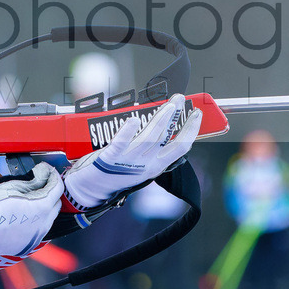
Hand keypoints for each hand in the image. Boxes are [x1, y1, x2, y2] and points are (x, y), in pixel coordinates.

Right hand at [0, 162, 61, 257]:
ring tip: (29, 200)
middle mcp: (43, 225)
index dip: (53, 176)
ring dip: (44, 209)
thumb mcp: (12, 185)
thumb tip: (44, 172)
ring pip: (48, 220)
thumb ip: (33, 180)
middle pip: (55, 204)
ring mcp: (35, 237)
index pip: (58, 188)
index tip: (47, 171)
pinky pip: (37, 232)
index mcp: (41, 207)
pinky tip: (22, 217)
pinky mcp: (26, 246)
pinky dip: (34, 223)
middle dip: (50, 193)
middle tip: (39, 184)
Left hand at [63, 94, 202, 209]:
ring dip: (160, 120)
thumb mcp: (141, 163)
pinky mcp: (110, 158)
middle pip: (167, 139)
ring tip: (168, 104)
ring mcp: (129, 161)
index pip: (181, 147)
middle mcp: (146, 165)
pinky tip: (134, 119)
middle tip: (181, 99)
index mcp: (155, 166)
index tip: (197, 114)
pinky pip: (121, 143)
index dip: (191, 129)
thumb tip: (162, 123)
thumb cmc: (116, 172)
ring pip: (149, 138)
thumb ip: (152, 148)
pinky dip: (128, 131)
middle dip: (177, 118)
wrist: (91, 189)